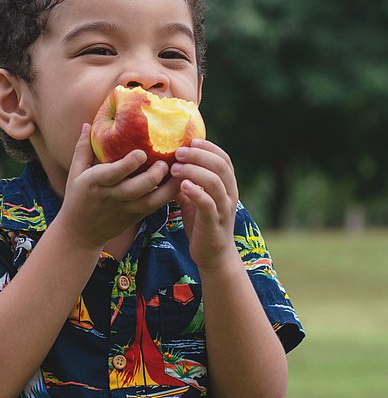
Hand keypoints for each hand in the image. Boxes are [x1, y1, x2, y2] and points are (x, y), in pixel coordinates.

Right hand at [54, 123, 180, 249]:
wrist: (80, 233)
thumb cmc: (77, 198)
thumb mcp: (75, 173)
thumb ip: (82, 148)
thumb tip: (87, 123)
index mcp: (95, 182)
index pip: (114, 173)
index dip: (129, 163)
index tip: (142, 152)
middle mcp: (112, 196)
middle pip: (137, 188)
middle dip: (154, 175)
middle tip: (165, 162)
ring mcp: (126, 208)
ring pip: (151, 200)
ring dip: (168, 187)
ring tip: (179, 171)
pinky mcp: (136, 216)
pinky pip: (156, 207)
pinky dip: (169, 195)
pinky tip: (179, 182)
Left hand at [169, 139, 239, 270]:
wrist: (214, 256)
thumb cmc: (202, 224)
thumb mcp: (194, 199)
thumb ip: (186, 182)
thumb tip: (167, 164)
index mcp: (227, 186)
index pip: (224, 159)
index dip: (209, 147)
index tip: (190, 140)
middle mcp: (229, 194)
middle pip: (220, 166)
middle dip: (199, 155)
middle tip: (177, 152)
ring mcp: (224, 208)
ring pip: (215, 182)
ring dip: (194, 171)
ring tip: (175, 168)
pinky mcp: (215, 223)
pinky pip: (208, 204)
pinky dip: (196, 192)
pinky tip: (182, 186)